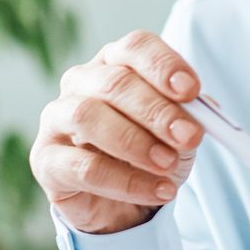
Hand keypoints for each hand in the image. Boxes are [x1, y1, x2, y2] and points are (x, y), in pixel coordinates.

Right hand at [28, 30, 206, 234]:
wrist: (124, 202)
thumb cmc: (152, 151)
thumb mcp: (179, 132)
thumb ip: (190, 117)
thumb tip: (204, 112)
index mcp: (116, 62)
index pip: (135, 47)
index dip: (163, 65)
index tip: (192, 91)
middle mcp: (81, 82)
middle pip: (114, 82)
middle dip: (156, 111)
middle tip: (189, 136)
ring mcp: (56, 118)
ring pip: (88, 117)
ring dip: (136, 143)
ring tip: (168, 165)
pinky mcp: (46, 160)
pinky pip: (82, 167)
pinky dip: (125, 181)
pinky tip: (158, 191)